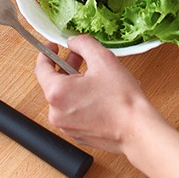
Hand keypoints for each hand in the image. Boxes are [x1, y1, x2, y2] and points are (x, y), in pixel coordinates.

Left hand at [34, 35, 159, 153]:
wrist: (137, 130)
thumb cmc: (122, 100)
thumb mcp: (102, 59)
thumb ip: (83, 44)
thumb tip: (74, 42)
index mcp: (57, 93)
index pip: (41, 68)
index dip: (46, 53)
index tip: (53, 47)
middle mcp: (56, 113)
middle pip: (53, 84)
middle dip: (66, 68)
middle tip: (80, 58)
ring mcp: (66, 127)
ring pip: (64, 99)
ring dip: (74, 85)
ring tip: (94, 78)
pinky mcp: (77, 135)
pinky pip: (73, 113)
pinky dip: (80, 102)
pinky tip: (98, 96)